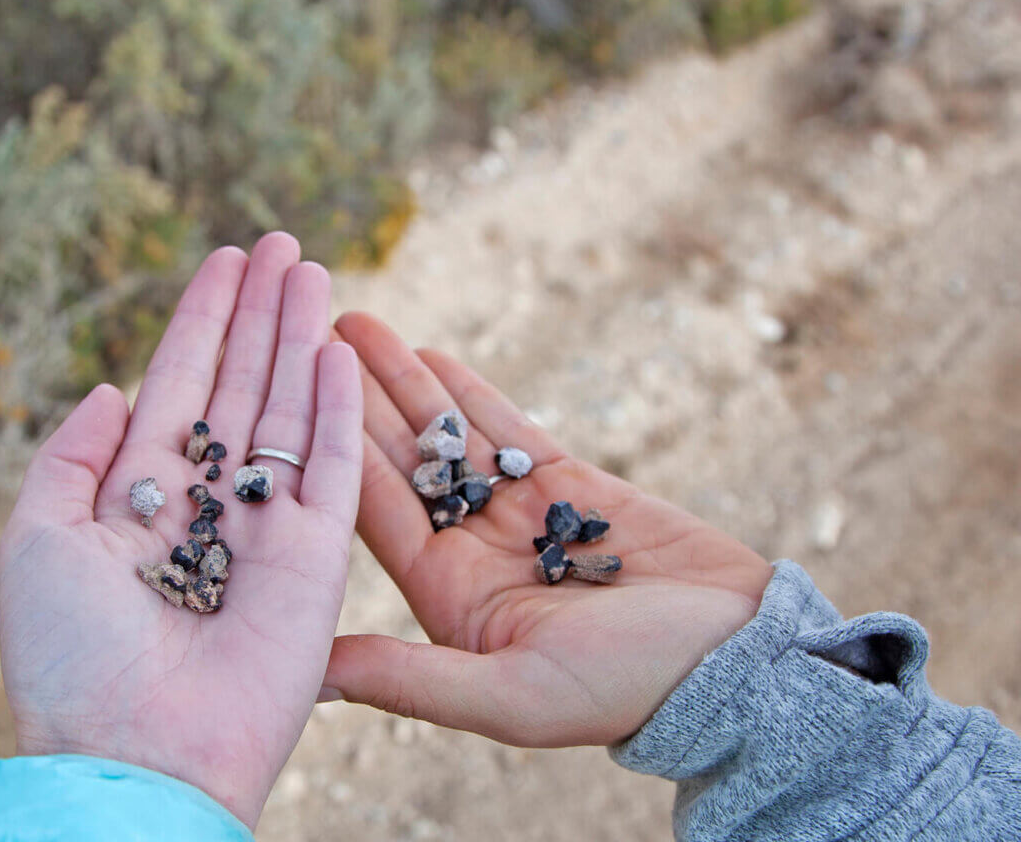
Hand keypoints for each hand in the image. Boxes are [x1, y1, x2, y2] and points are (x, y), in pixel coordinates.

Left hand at [0, 233, 362, 827]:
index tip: (222, 259)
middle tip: (281, 242)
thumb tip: (109, 390)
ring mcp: (264, 530)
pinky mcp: (316, 561)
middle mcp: (206, 505)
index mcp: (138, 498)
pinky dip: (335, 410)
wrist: (137, 753)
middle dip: (259, 314)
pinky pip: (330, 470)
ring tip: (311, 271)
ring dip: (300, 341)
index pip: (176, 387)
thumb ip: (67, 458)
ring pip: (287, 411)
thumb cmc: (70, 659)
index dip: (200, 322)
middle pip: (239, 386)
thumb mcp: (35, 541)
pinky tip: (337, 351)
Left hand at [323, 312, 771, 747]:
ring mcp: (520, 516)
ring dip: (400, 382)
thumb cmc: (625, 689)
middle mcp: (472, 554)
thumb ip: (409, 679)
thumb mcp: (508, 695)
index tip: (285, 398)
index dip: (328, 451)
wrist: (736, 660)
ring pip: (447, 437)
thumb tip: (312, 676)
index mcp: (447, 600)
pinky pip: (508, 431)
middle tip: (301, 336)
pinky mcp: (571, 486)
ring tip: (353, 324)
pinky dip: (469, 393)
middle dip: (350, 400)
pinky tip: (429, 354)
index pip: (375, 513)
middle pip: (399, 464)